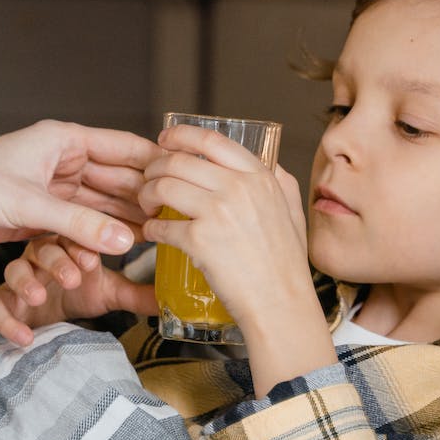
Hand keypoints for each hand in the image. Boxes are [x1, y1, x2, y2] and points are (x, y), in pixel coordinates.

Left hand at [0, 121, 158, 252]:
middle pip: (115, 182)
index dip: (156, 166)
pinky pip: (72, 228)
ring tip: (141, 249)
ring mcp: (48, 189)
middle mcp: (59, 160)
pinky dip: (85, 243)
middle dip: (140, 205)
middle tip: (172, 226)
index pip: (124, 148)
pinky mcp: (35, 216)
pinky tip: (102, 258)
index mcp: (62, 139)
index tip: (186, 186)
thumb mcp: (28, 206)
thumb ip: (79, 225)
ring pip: (95, 210)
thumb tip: (126, 242)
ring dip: (111, 230)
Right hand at [0, 234, 160, 345]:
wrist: (44, 313)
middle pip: (43, 249)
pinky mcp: (3, 301)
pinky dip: (7, 321)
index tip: (94, 261)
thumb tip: (172, 299)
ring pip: (15, 272)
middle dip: (57, 262)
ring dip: (26, 283)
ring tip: (39, 297)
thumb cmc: (77, 293)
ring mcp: (19, 278)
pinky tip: (23, 336)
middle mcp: (40, 256)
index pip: (72, 237)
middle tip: (73, 278)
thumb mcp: (108, 292)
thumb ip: (137, 294)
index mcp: (68, 246)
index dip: (80, 247)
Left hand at [138, 124, 311, 329]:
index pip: (210, 140)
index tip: (164, 140)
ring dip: (146, 195)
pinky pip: (161, 225)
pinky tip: (152, 234)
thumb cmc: (286, 265)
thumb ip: (280, 182)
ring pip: (163, 187)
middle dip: (154, 168)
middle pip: (179, 161)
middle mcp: (239, 187)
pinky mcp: (200, 240)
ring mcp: (218, 212)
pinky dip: (150, 228)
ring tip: (147, 207)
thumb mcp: (292, 211)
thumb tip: (269, 163)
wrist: (281, 304)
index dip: (180, 135)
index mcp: (260, 177)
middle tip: (148, 181)